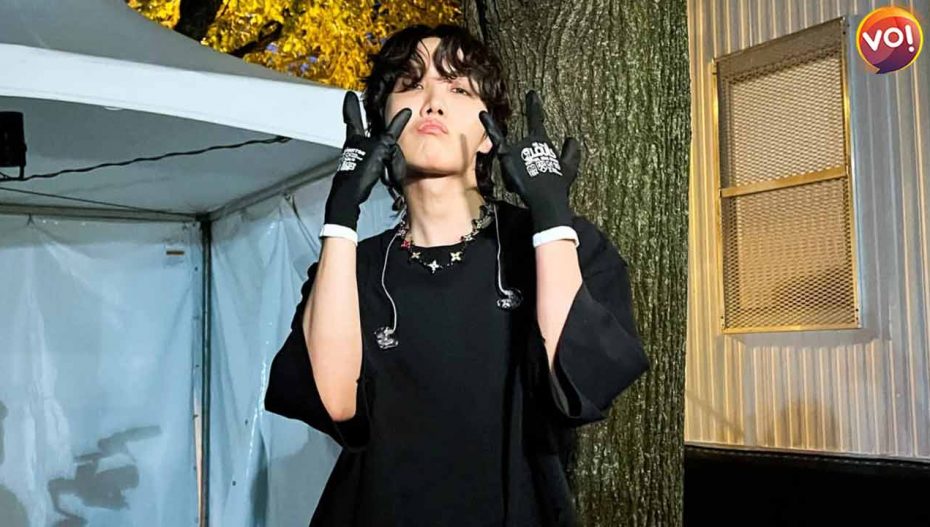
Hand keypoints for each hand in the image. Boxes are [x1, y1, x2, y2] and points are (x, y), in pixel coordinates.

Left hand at [324, 91, 411, 230]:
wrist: (349, 196)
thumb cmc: (359, 172)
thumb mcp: (380, 149)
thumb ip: (391, 133)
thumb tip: (404, 114)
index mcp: (354, 138)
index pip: (352, 117)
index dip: (352, 106)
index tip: (349, 96)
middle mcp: (352, 146)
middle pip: (358, 131)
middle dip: (358, 123)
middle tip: (355, 110)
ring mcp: (355, 158)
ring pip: (368, 147)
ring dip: (377, 150)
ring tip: (383, 157)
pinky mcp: (359, 169)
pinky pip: (373, 160)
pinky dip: (380, 162)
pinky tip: (383, 168)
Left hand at [480, 90, 580, 232]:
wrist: (545, 197)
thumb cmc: (558, 184)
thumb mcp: (570, 167)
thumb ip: (571, 152)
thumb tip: (571, 139)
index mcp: (541, 140)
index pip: (537, 119)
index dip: (533, 105)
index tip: (530, 93)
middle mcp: (527, 140)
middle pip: (521, 150)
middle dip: (527, 166)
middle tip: (534, 177)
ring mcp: (516, 148)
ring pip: (512, 157)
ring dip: (519, 174)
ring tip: (527, 187)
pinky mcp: (506, 156)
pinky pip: (497, 141)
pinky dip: (490, 126)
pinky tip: (482, 112)